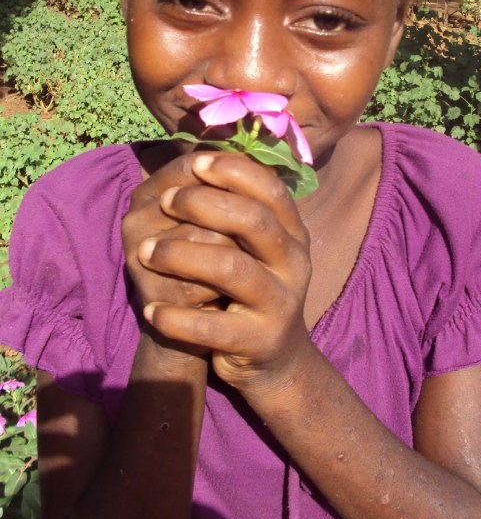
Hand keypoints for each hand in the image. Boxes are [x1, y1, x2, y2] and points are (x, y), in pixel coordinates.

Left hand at [136, 152, 312, 390]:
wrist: (273, 358)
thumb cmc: (252, 288)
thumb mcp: (255, 247)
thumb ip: (237, 209)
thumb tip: (196, 160)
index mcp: (294, 232)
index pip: (271, 189)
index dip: (233, 171)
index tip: (195, 163)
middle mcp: (295, 263)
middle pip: (253, 221)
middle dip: (202, 204)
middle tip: (164, 201)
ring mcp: (281, 303)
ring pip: (231, 268)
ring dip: (181, 255)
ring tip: (146, 251)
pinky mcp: (260, 341)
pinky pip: (212, 327)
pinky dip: (176, 317)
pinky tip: (151, 308)